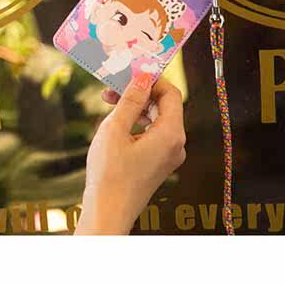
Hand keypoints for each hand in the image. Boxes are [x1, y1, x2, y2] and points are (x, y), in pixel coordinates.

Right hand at [75, 75, 185, 234]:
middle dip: (139, 92)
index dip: (151, 79)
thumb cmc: (109, 174)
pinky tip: (116, 123)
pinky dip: (137, 124)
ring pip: (157, 120)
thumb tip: (142, 76)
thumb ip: (131, 99)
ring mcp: (169, 156)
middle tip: (112, 87)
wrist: (107, 213)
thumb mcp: (115, 129)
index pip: (170, 93)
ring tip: (108, 103)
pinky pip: (153, 135)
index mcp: (171, 134)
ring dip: (135, 107)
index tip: (129, 72)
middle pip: (164, 106)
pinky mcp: (159, 164)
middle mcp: (176, 144)